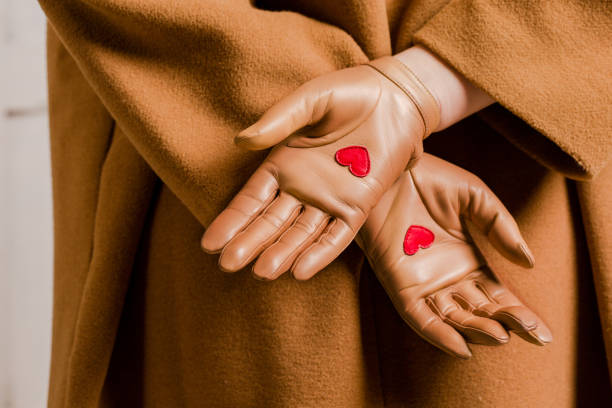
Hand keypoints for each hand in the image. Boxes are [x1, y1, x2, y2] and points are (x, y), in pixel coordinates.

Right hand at [201, 57, 438, 279]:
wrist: (398, 98)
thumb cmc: (350, 93)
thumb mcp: (310, 100)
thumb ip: (279, 121)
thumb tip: (241, 141)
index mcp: (284, 164)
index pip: (251, 200)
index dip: (231, 221)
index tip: (209, 243)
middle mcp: (303, 187)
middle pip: (270, 222)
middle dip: (249, 243)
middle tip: (228, 264)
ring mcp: (330, 200)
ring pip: (300, 234)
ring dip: (282, 253)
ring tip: (262, 272)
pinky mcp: (358, 206)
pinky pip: (337, 236)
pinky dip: (320, 254)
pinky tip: (300, 272)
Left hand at [357, 153, 551, 357]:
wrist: (390, 168)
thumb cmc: (430, 179)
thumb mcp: (475, 197)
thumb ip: (501, 227)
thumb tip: (529, 262)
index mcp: (468, 259)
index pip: (498, 296)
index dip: (519, 314)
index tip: (543, 333)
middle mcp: (447, 277)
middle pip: (480, 311)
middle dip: (505, 324)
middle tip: (529, 332)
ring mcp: (423, 282)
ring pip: (453, 318)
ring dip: (476, 331)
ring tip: (501, 336)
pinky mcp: (399, 284)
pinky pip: (418, 316)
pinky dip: (437, 333)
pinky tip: (460, 347)